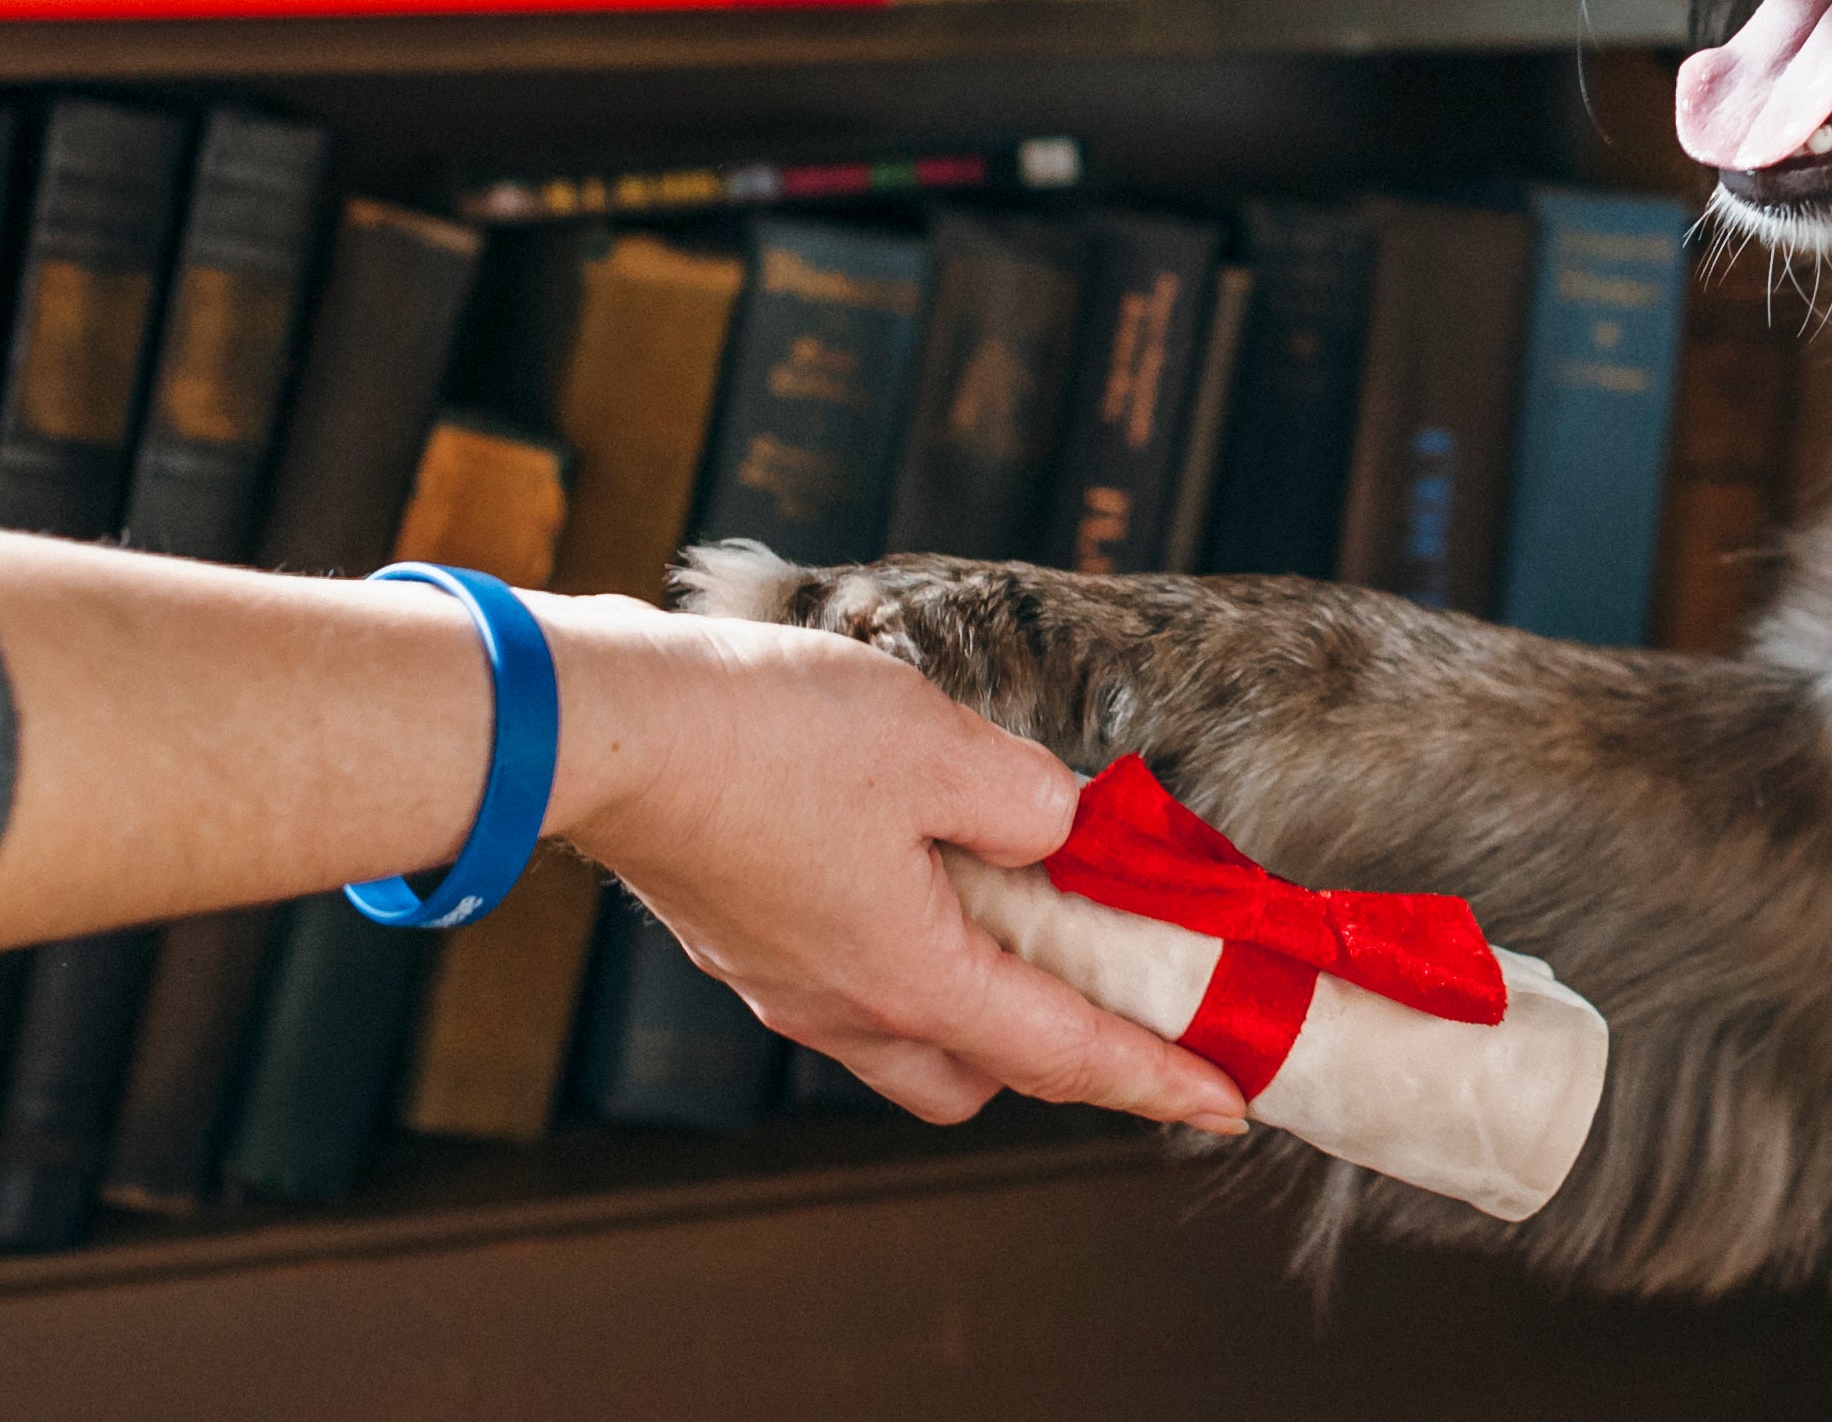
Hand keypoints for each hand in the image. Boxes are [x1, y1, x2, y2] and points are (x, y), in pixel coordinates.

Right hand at [535, 594, 1248, 1134]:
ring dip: (975, 994)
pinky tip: (920, 860)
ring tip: (1019, 904)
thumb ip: (1031, 801)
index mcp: (914, 979)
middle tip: (1111, 981)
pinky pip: (850, 975)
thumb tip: (1057, 829)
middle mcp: (847, 1006)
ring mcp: (785, 981)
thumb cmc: (769, 736)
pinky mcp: (743, 938)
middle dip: (1054, 1047)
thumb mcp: (944, 746)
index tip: (1223, 1103)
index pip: (1067, 1054)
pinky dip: (907, 945)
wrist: (608, 727)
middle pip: (983, 1069)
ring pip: (909, 1030)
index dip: (1156, 1080)